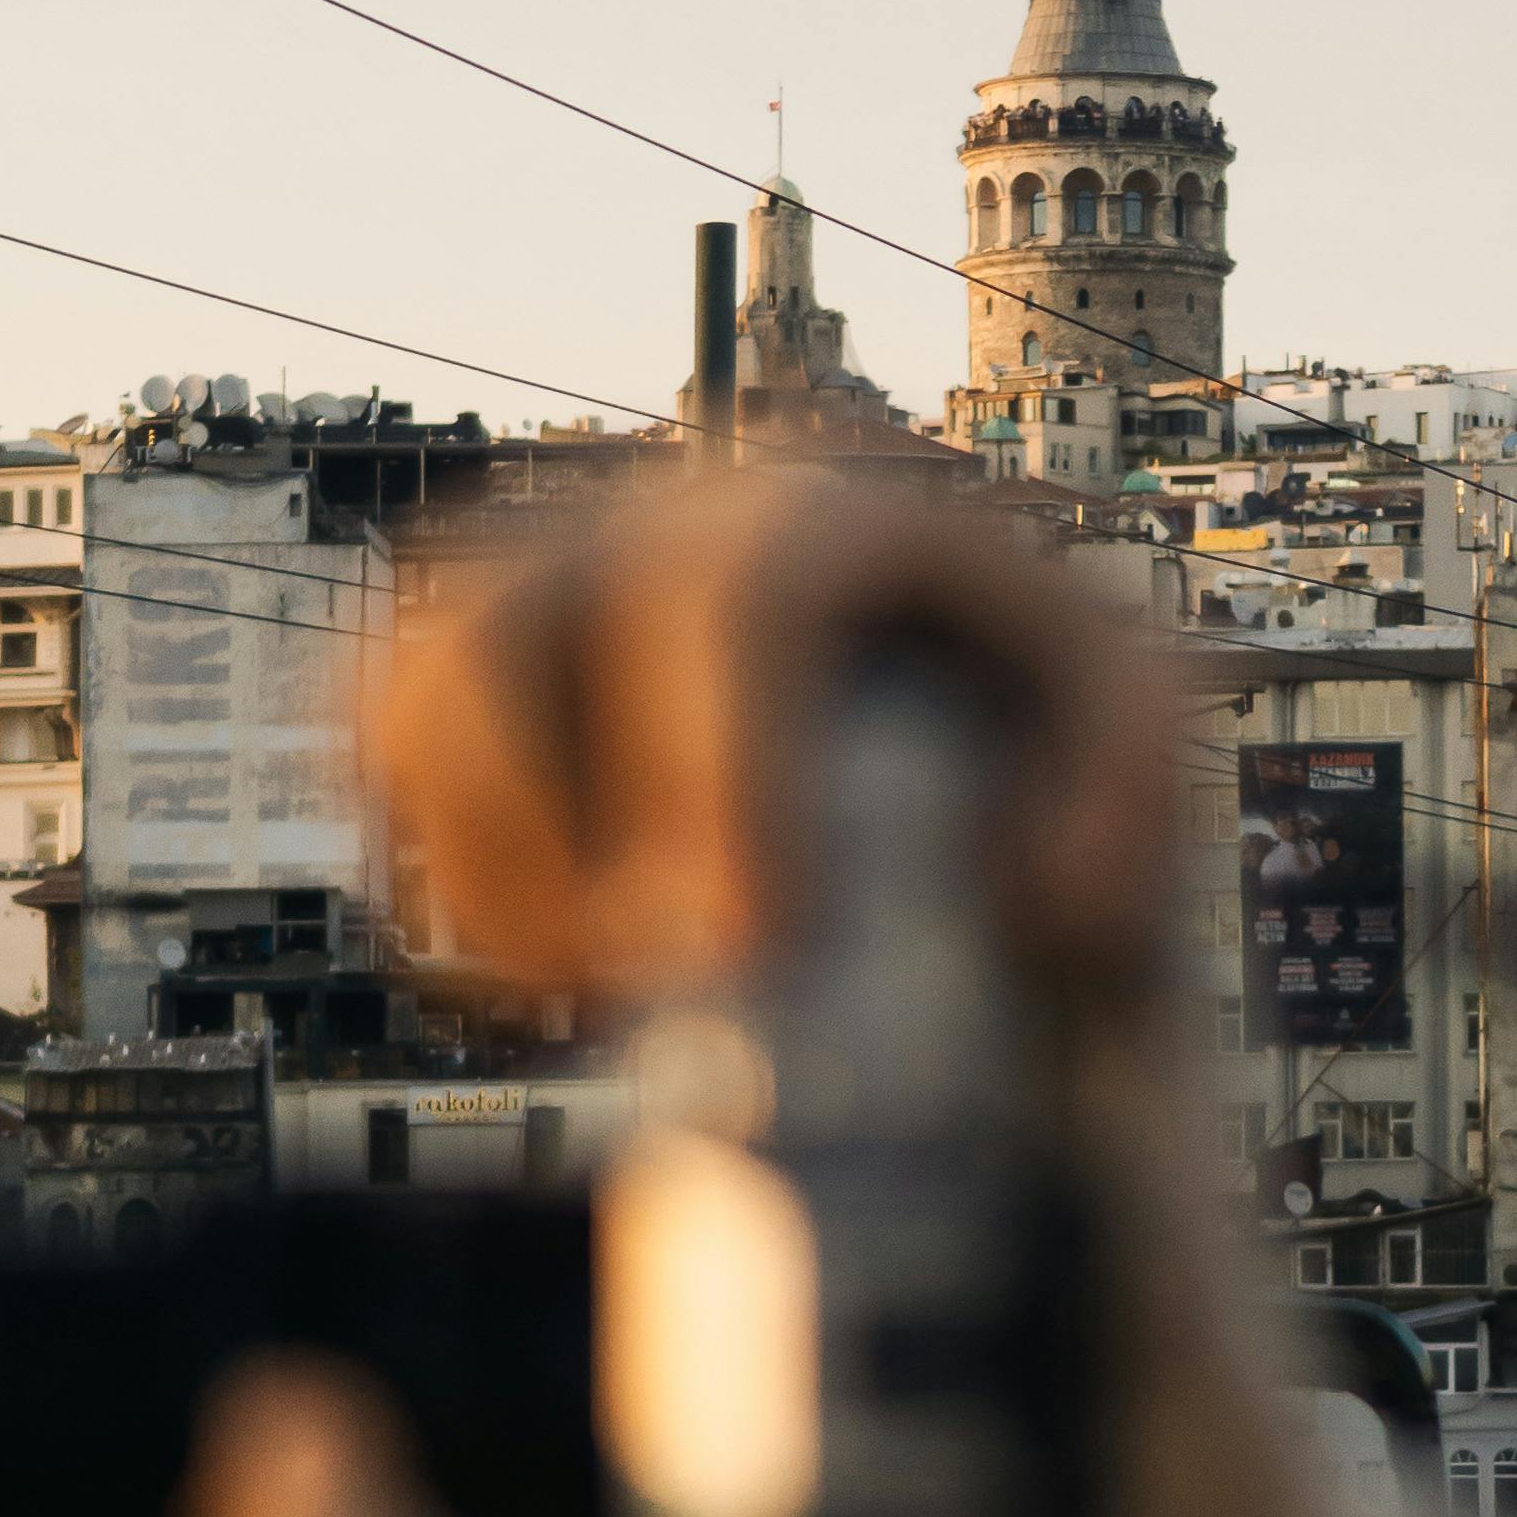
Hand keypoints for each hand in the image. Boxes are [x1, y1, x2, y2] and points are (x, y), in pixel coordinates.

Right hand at [391, 464, 1178, 1011]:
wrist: (980, 824)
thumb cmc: (1061, 772)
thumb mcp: (1140, 767)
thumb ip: (1133, 796)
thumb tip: (1037, 887)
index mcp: (847, 531)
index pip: (746, 596)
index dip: (716, 766)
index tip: (750, 948)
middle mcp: (682, 529)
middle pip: (519, 615)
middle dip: (548, 824)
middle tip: (649, 986)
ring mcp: (570, 589)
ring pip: (417, 673)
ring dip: (477, 851)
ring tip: (592, 981)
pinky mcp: (495, 672)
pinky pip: (376, 727)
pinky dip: (423, 855)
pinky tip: (545, 968)